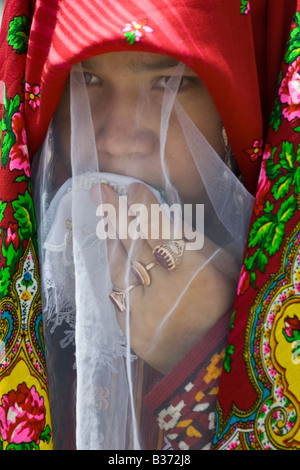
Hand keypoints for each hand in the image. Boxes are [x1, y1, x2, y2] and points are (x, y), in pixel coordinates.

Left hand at [93, 182, 235, 373]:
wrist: (208, 359)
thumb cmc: (222, 308)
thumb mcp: (224, 269)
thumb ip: (195, 244)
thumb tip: (165, 214)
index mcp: (198, 276)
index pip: (162, 234)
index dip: (145, 208)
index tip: (134, 189)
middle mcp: (168, 294)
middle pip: (136, 246)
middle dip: (117, 214)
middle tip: (101, 191)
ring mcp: (145, 314)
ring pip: (121, 267)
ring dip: (112, 239)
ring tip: (104, 215)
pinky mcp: (130, 330)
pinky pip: (117, 291)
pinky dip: (115, 269)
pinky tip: (112, 252)